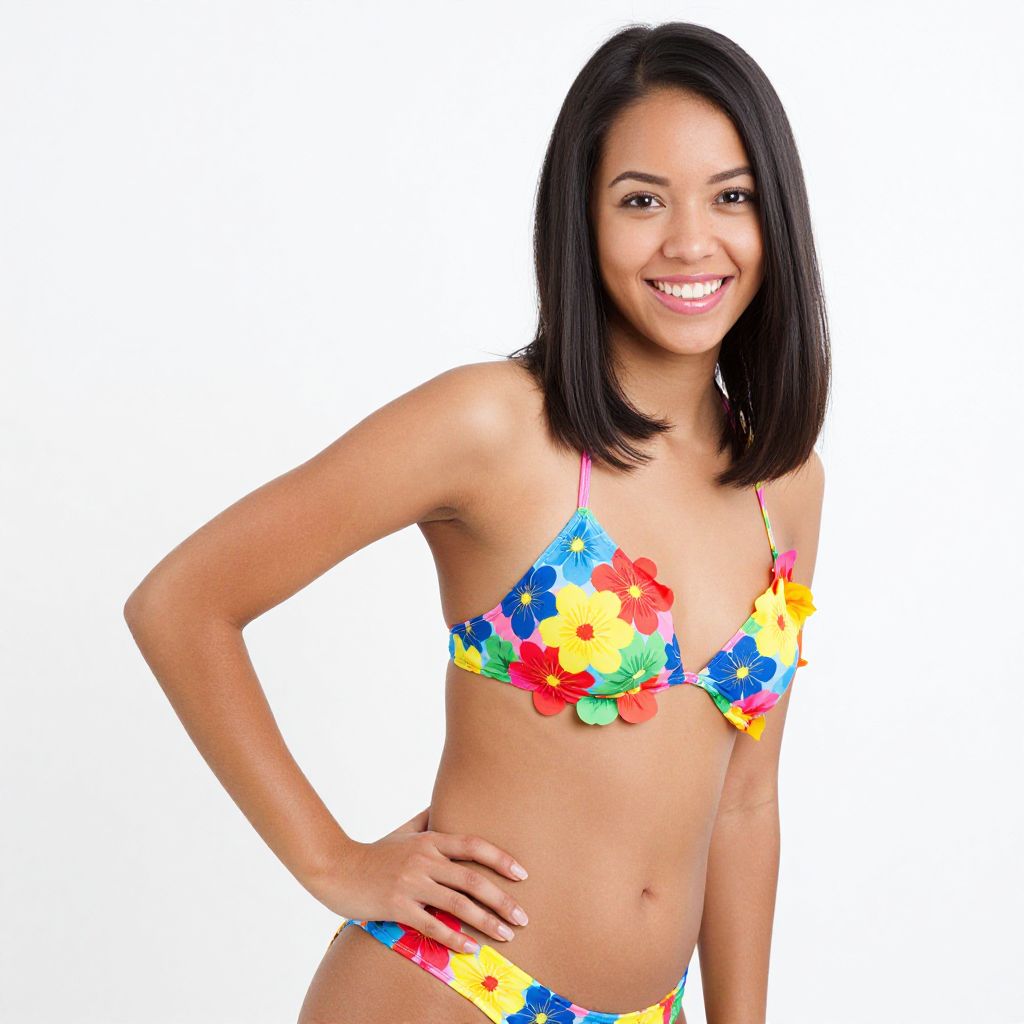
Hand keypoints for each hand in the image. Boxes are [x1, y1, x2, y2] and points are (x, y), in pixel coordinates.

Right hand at [315, 806, 529, 954]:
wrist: (335, 868)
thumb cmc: (373, 853)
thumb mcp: (402, 831)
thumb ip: (427, 820)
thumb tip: (446, 806)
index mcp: (430, 840)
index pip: (474, 845)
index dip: (501, 859)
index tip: (523, 874)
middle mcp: (425, 859)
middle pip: (473, 879)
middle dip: (502, 900)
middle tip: (523, 917)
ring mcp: (411, 883)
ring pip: (459, 904)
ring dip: (487, 921)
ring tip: (507, 934)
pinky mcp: (398, 906)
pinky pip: (433, 925)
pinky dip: (455, 938)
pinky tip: (472, 949)